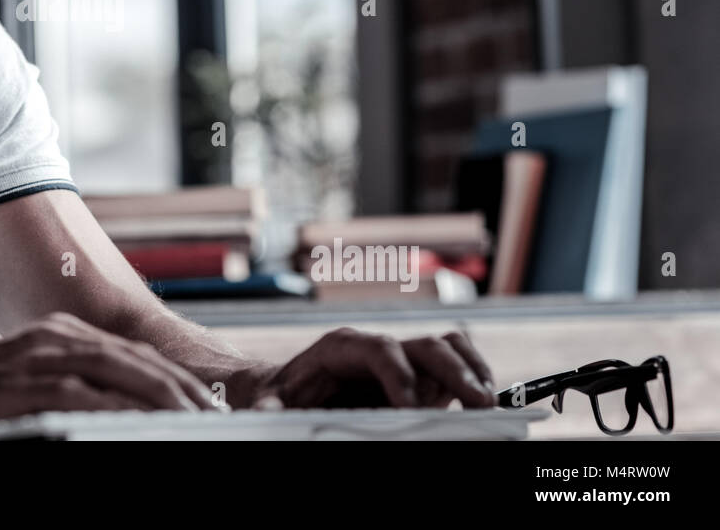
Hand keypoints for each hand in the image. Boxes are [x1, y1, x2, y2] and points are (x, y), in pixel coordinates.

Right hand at [0, 311, 221, 423]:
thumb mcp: (32, 387)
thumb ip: (72, 389)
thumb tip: (122, 409)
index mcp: (60, 334)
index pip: (132, 353)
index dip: (175, 378)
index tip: (206, 405)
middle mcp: (52, 336)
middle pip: (134, 358)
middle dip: (181, 388)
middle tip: (216, 416)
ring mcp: (36, 355)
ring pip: (117, 369)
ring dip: (162, 396)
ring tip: (196, 420)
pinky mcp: (20, 381)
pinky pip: (80, 393)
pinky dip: (117, 407)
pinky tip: (143, 422)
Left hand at [243, 327, 496, 409]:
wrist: (291, 391)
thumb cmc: (283, 396)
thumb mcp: (271, 403)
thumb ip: (272, 407)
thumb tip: (268, 411)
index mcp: (342, 348)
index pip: (378, 349)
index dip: (397, 373)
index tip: (408, 407)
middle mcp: (379, 349)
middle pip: (423, 345)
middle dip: (452, 370)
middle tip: (474, 404)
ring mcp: (404, 363)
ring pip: (448, 350)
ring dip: (472, 372)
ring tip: (488, 403)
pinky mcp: (420, 380)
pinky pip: (456, 368)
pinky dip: (475, 379)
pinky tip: (484, 405)